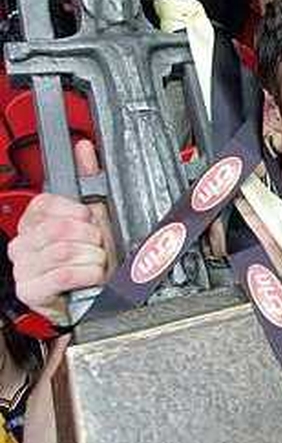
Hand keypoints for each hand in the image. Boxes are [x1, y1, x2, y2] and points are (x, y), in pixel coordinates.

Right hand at [9, 140, 112, 322]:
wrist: (89, 294)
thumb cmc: (89, 255)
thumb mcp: (93, 214)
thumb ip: (88, 177)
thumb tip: (85, 148)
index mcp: (34, 219)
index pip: (48, 204)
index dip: (79, 213)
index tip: (90, 220)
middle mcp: (23, 241)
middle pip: (60, 229)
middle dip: (90, 237)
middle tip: (97, 245)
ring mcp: (24, 267)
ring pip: (64, 251)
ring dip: (92, 257)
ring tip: (97, 261)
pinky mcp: (31, 290)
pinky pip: (63, 274)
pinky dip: (88, 273)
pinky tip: (94, 274)